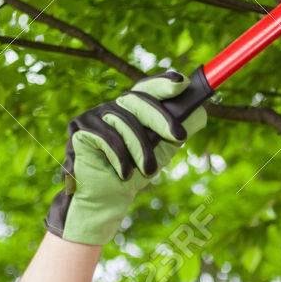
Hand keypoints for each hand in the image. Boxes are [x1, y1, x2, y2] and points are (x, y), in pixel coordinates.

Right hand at [45, 72, 207, 245]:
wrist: (107, 199)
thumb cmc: (134, 173)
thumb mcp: (161, 150)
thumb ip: (176, 130)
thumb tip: (201, 113)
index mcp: (131, 109)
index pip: (148, 88)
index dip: (163, 82)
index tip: (182, 82)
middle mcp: (111, 107)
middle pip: (138, 100)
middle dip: (161, 118)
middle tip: (179, 136)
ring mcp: (93, 116)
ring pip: (124, 121)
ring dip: (140, 149)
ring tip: (147, 171)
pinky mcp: (79, 129)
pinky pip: (106, 136)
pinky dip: (119, 157)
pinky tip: (123, 173)